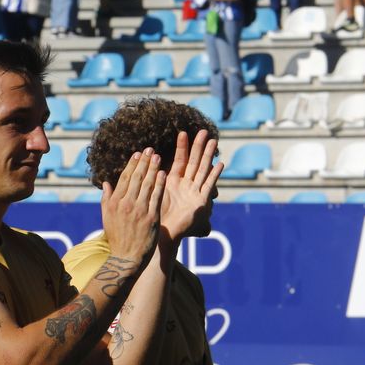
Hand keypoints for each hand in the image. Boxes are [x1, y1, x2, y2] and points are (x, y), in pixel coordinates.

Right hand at [100, 150, 163, 264]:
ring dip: (153, 168)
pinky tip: (164, 173)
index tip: (138, 154)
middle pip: (136, 178)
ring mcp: (139, 210)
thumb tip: (106, 183)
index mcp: (114, 202)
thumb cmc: (116, 238)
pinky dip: (160, 184)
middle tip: (150, 149)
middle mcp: (126, 204)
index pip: (124, 178)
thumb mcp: (106, 217)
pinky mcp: (151, 217)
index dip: (132, 164)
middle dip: (144, 162)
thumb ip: (106, 199)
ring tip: (158, 157)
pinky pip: (156, 197)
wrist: (126, 258)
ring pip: (147, 184)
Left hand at [158, 129, 222, 243]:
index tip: (183, 132)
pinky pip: (208, 185)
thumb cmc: (156, 216)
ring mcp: (194, 192)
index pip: (180, 160)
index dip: (182, 147)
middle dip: (199, 146)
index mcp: (173, 182)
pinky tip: (220, 164)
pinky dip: (214, 175)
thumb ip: (150, 181)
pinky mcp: (201, 202)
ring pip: (203, 170)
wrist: (164, 233)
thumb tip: (144, 166)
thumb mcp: (152, 194)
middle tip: (204, 131)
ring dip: (208, 156)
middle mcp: (186, 185)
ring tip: (214, 141)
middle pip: (194, 161)